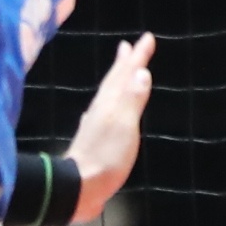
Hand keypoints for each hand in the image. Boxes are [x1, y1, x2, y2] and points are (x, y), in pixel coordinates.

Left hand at [63, 32, 153, 225]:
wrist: (79, 187)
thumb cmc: (106, 157)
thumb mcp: (124, 126)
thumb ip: (133, 99)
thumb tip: (141, 72)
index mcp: (110, 105)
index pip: (125, 75)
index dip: (137, 57)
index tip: (147, 38)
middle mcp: (101, 110)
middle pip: (113, 82)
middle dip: (123, 64)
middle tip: (128, 46)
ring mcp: (96, 125)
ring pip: (108, 96)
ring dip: (116, 81)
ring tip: (120, 70)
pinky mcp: (94, 140)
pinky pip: (104, 112)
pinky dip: (110, 104)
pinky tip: (105, 107)